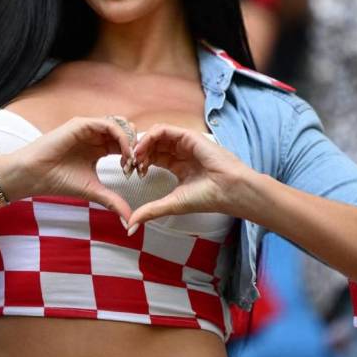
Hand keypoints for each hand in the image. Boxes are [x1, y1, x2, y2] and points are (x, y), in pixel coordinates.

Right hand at [5, 116, 134, 220]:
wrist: (35, 176)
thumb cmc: (59, 181)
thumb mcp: (93, 191)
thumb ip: (113, 201)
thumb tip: (130, 221)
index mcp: (98, 148)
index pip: (124, 145)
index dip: (135, 157)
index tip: (138, 173)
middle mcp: (95, 135)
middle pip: (125, 132)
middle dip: (136, 147)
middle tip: (139, 164)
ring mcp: (89, 128)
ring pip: (120, 126)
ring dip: (131, 141)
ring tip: (132, 159)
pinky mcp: (82, 124)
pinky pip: (108, 125)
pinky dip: (121, 137)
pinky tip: (124, 154)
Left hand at [128, 124, 247, 229]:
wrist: (228, 190)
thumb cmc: (206, 197)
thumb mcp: (172, 204)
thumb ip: (151, 211)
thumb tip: (131, 227)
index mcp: (179, 165)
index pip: (153, 158)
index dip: (140, 163)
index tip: (130, 174)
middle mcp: (181, 152)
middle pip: (152, 145)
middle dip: (137, 154)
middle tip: (129, 165)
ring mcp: (184, 142)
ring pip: (156, 136)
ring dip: (141, 144)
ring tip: (134, 158)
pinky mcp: (188, 135)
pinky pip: (163, 130)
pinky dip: (149, 138)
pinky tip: (141, 150)